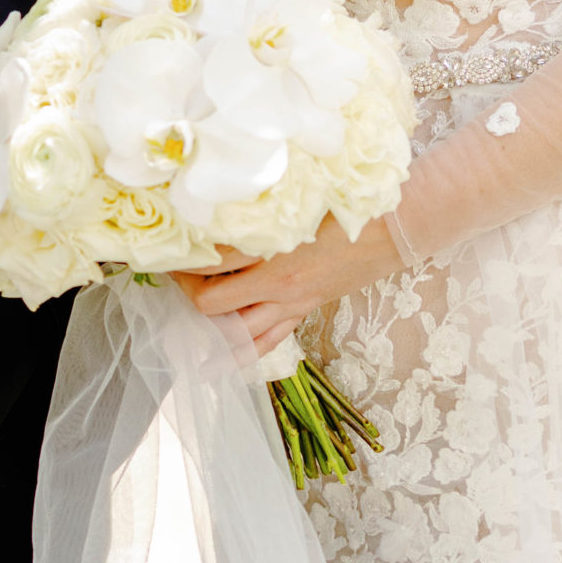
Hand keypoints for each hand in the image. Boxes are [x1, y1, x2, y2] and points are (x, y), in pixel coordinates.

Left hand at [173, 215, 402, 356]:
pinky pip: (268, 342)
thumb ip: (260, 209)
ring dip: (209, 327)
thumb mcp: (299, 202)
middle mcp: (278, 286)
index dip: (182, 258)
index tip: (167, 246)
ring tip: (187, 315)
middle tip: (177, 273)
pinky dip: (241, 352)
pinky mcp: (304, 311)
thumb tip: (219, 204)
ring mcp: (292, 304)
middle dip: (188, 292)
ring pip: (238, 334)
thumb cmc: (348, 206)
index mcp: (274, 253)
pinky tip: (220, 361)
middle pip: (214, 305)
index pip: (211, 262)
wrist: (394, 229)